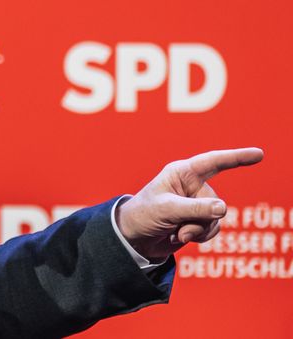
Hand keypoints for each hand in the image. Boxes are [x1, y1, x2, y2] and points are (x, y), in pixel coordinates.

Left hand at [117, 147, 263, 261]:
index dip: (237, 158)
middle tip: (176, 224)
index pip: (213, 162)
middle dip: (199, 218)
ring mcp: (197, 204)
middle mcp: (192, 186)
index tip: (258, 154)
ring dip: (197, 230)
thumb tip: (223, 209)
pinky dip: (199, 237)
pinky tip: (178, 237)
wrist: (134, 238)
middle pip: (216, 201)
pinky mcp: (198, 220)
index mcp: (182, 173)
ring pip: (216, 218)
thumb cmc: (143, 215)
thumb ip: (195, 209)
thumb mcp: (166, 210)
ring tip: (175, 231)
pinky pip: (213, 229)